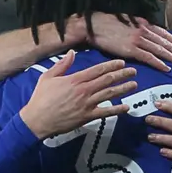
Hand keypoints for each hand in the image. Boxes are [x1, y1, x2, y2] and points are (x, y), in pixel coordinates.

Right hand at [20, 50, 136, 138]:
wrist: (37, 120)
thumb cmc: (41, 98)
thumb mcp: (48, 77)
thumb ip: (62, 64)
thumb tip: (72, 52)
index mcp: (75, 79)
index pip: (97, 70)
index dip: (111, 65)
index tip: (121, 63)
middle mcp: (84, 90)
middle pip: (107, 80)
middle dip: (122, 75)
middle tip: (133, 71)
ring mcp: (87, 104)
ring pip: (109, 94)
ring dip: (123, 89)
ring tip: (134, 84)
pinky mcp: (87, 117)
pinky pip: (105, 112)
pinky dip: (117, 110)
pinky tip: (126, 107)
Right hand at [78, 13, 171, 71]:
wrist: (93, 26)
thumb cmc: (106, 23)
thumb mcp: (126, 20)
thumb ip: (138, 25)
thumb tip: (145, 29)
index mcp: (142, 23)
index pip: (164, 33)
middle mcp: (143, 31)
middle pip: (165, 42)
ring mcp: (138, 40)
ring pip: (160, 50)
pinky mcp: (131, 50)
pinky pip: (149, 58)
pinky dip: (159, 63)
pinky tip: (167, 68)